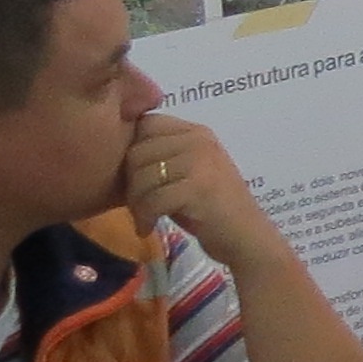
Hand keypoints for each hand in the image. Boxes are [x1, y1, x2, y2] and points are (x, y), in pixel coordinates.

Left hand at [125, 115, 278, 261]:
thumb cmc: (212, 208)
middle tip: (137, 204)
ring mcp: (201, 162)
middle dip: (129, 182)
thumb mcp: (189, 171)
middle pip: (137, 151)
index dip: (132, 149)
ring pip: (141, 176)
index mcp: (197, 132)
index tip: (138, 177)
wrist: (246, 237)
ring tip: (143, 218)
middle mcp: (200, 140)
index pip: (146, 123)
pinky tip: (148, 227)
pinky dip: (145, 217)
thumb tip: (117, 148)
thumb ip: (163, 154)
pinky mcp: (199, 188)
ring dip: (135, 203)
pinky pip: (152, 199)